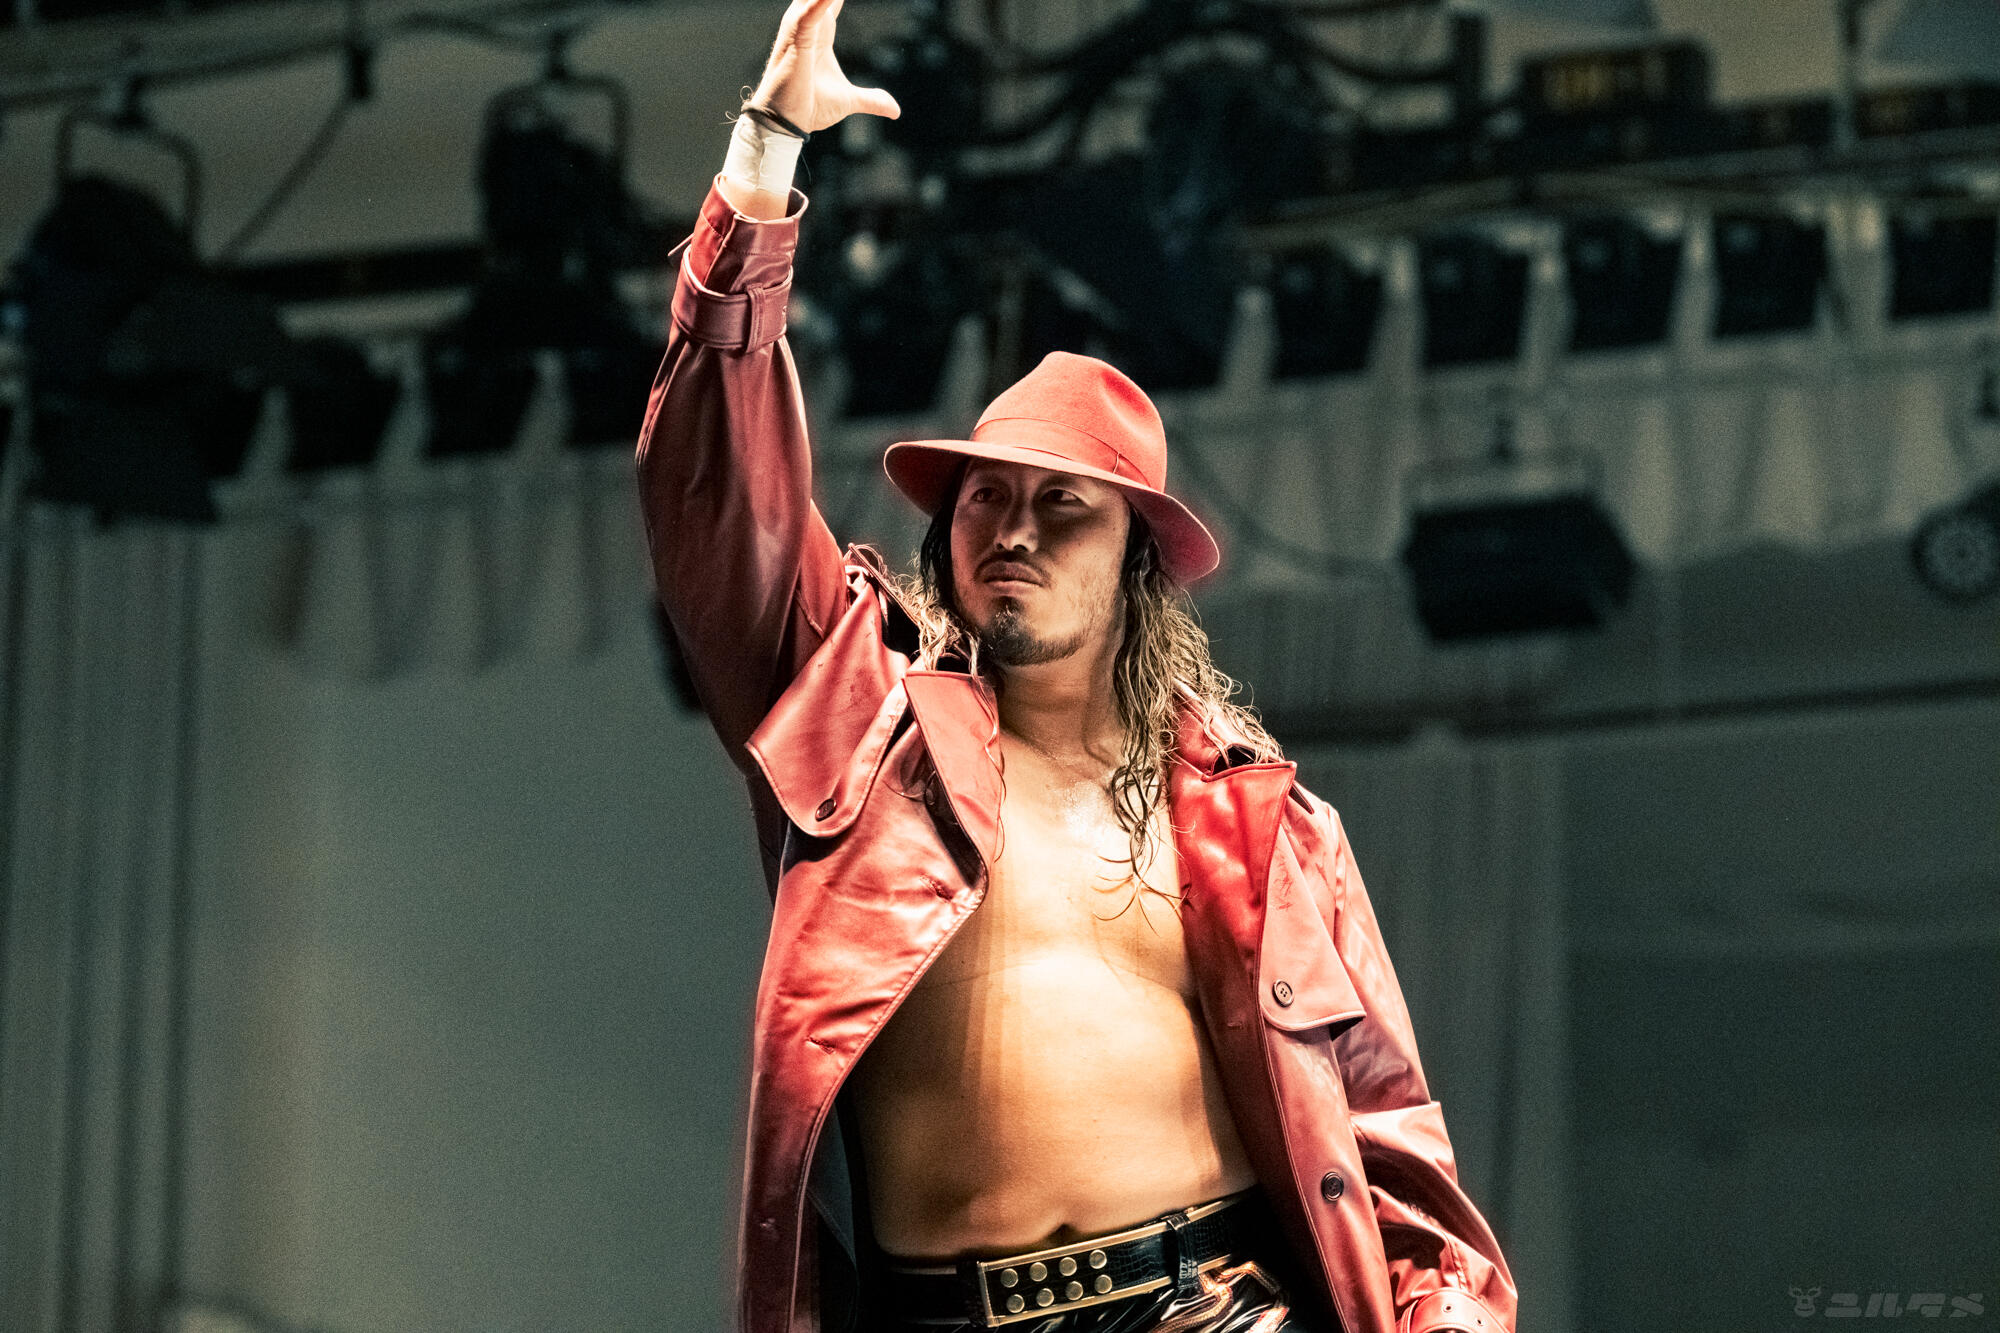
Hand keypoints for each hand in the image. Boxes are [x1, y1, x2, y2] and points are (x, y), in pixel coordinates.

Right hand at [746, 0, 900, 133]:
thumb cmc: (809, 107)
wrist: (787, 124)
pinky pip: (809, 14)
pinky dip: (821, 2)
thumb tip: (895, 110)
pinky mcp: (796, 41)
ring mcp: (799, 30)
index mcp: (820, 31)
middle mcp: (808, 24)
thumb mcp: (849, 101)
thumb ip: (871, 99)